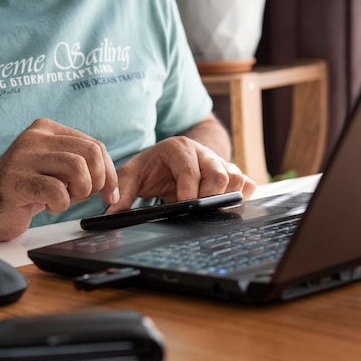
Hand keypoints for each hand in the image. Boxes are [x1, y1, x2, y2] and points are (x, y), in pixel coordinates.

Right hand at [0, 118, 118, 240]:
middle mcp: (35, 137)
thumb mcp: (55, 169)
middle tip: (82, 196)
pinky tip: (47, 206)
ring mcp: (23, 157)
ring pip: (77, 168)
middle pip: (90, 154)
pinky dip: (60, 204)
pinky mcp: (16, 181)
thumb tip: (112, 180)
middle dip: (97, 182)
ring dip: (79, 192)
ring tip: (64, 199)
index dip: (109, 173)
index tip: (109, 194)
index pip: (94, 145)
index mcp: (46, 129)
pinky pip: (57, 191)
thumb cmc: (24, 190)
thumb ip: (80, 164)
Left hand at [106, 136, 255, 212]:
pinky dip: (240, 197)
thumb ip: (122, 190)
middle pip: (219, 175)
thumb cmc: (152, 166)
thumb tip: (112, 213)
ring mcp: (221, 162)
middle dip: (208, 197)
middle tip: (194, 210)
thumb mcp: (133, 173)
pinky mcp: (233, 173)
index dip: (188, 191)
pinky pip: (248, 185)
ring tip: (207, 208)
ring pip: (236, 179)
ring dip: (224, 197)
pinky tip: (222, 206)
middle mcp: (203, 153)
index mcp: (179, 148)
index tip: (181, 207)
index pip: (190, 170)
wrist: (173, 156)